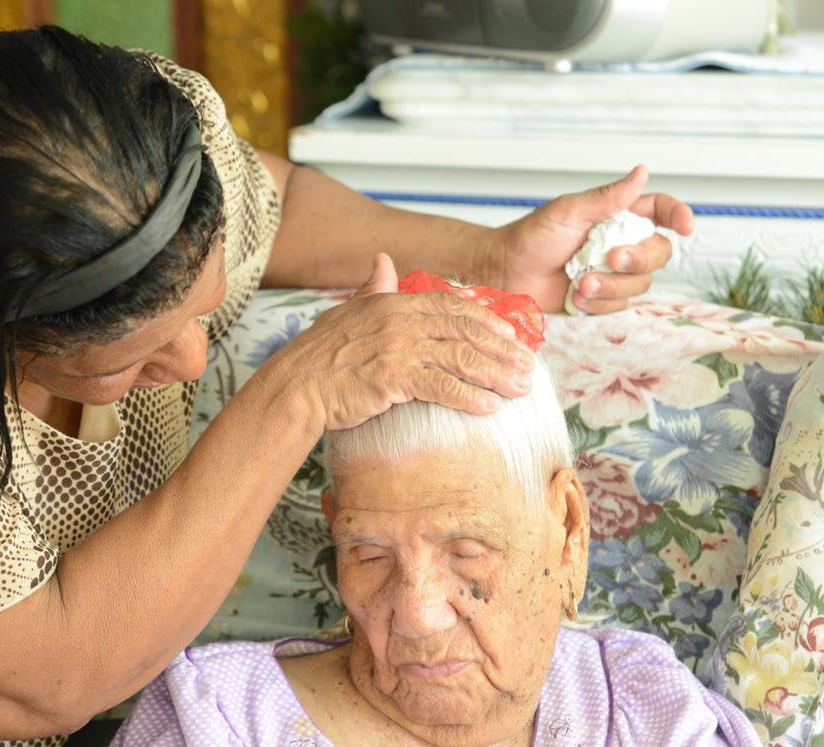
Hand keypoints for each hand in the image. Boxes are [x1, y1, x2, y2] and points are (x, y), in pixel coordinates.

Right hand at [262, 253, 535, 431]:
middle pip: (465, 330)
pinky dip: (468, 397)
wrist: (295, 387)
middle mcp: (399, 319)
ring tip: (519, 389)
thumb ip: (374, 289)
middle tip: (528, 367)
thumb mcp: (349, 313)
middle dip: (502, 350)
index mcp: (394, 302)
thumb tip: (383, 261)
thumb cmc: (321, 357)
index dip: (488, 320)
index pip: (453, 305)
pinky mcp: (391, 378)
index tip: (513, 337)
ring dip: (495, 375)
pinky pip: (440, 387)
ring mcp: (397, 348)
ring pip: (460, 358)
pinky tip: (488, 408)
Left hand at [480, 165, 694, 313]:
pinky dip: (598, 303)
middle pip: (659, 253)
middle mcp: (621, 245)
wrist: (506, 274)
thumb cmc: (531, 237)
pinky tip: (575, 296)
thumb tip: (642, 171)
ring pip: (640, 284)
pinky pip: (618, 305)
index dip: (678, 216)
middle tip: (609, 258)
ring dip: (611, 285)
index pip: (660, 211)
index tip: (686, 226)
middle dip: (638, 259)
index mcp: (617, 217)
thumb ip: (608, 198)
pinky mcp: (601, 300)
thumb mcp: (569, 211)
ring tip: (579, 282)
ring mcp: (612, 274)